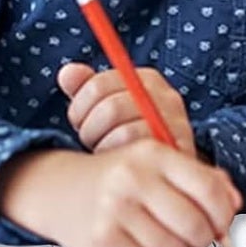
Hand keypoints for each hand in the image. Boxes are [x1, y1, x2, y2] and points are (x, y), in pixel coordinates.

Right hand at [0, 143, 240, 246]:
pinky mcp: (104, 238)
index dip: (224, 214)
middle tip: (198, 235)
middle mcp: (135, 177)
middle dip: (204, 237)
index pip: (209, 190)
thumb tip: (235, 202)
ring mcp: (117, 208)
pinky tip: (144, 239)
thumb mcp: (158, 163)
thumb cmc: (120, 176)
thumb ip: (201, 177)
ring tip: (168, 235)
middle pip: (196, 225)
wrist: (60, 188)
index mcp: (154, 152)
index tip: (223, 221)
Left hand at [58, 61, 195, 155]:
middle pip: (111, 109)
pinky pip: (140, 157)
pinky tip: (119, 166)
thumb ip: (85, 88)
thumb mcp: (103, 109)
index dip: (79, 108)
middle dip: (91, 130)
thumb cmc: (128, 136)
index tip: (80, 120)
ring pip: (124, 134)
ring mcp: (177, 126)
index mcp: (147, 80)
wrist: (164, 173)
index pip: (97, 86)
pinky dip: (122, 164)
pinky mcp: (179, 154)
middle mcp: (167, 97)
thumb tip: (67, 73)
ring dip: (106, 148)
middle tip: (93, 141)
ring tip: (107, 153)